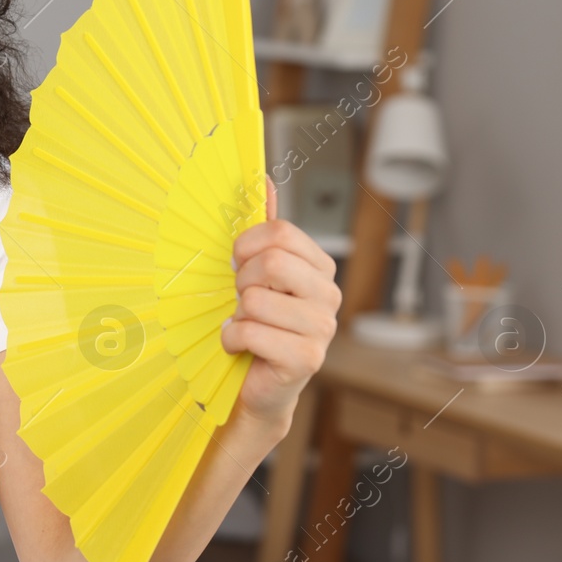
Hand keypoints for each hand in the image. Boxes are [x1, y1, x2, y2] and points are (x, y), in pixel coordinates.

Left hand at [221, 176, 340, 437]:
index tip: (238, 264)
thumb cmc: (255, 322)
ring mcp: (322, 328)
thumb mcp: (255, 271)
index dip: (247, 246)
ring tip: (245, 326)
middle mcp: (329, 295)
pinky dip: (232, 339)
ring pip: (256, 299)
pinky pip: (251, 332)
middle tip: (241, 300)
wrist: (254, 383)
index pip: (281, 233)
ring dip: (237, 315)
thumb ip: (263, 228)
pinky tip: (241, 347)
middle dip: (241, 281)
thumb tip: (264, 178)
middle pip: (271, 262)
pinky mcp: (307, 358)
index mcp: (319, 268)